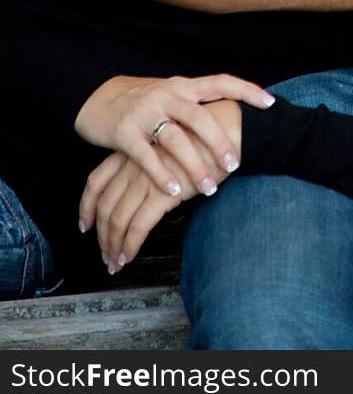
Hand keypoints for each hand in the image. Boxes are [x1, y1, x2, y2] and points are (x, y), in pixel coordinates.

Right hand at [75, 74, 267, 197]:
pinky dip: (161, 175)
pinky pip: (145, 156)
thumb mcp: (172, 95)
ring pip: (175, 139)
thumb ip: (197, 105)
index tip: (269, 102)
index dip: (246, 90)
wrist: (97, 97)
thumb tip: (234, 115)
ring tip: (209, 187)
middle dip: (218, 142)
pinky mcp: (124, 131)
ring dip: (193, 165)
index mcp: (183, 86)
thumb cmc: (144, 101)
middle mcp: (167, 95)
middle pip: (199, 117)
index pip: (220, 82)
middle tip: (235, 164)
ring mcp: (144, 112)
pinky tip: (174, 192)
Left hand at [79, 100, 243, 270]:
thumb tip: (147, 189)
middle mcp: (134, 164)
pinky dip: (130, 245)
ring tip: (115, 263)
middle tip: (105, 254)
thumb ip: (154, 164)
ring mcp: (147, 178)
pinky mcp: (163, 192)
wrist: (227, 130)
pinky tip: (129, 257)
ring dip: (113, 245)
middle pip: (105, 206)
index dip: (87, 206)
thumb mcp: (170, 146)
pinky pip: (138, 226)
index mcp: (133, 151)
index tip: (85, 225)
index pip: (96, 181)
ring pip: (117, 219)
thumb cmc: (204, 138)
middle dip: (102, 235)